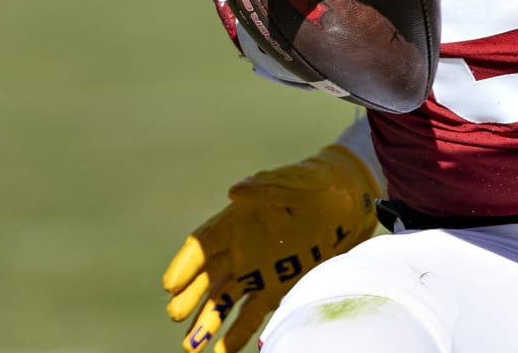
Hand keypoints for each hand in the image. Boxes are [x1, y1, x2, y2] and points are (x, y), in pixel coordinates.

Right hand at [162, 143, 380, 352]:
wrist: (346, 202)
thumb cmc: (316, 186)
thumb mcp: (295, 182)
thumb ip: (267, 187)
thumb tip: (234, 190)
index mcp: (236, 221)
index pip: (203, 244)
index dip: (186, 264)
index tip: (172, 285)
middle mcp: (238, 250)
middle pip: (206, 277)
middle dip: (189, 297)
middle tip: (175, 314)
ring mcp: (254, 272)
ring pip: (222, 301)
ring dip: (206, 322)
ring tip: (191, 347)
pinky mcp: (273, 290)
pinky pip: (248, 315)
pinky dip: (235, 334)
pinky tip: (221, 352)